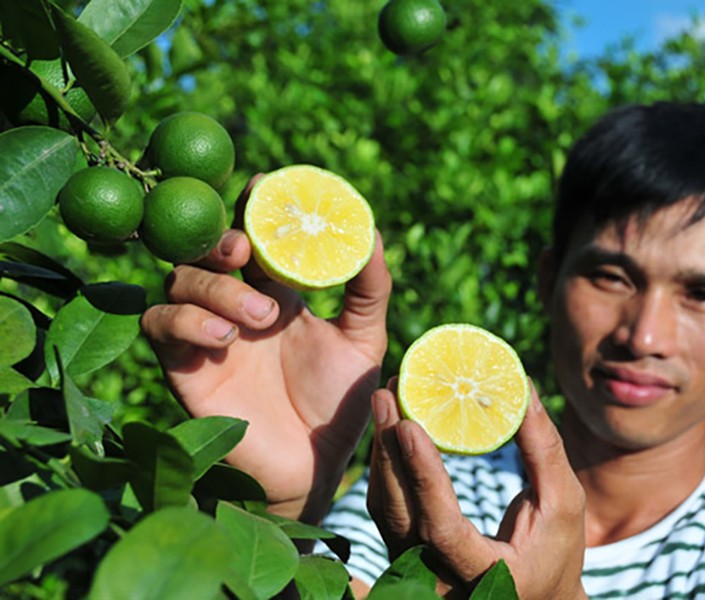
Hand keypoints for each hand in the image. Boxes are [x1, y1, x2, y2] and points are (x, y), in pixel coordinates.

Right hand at [140, 176, 391, 522]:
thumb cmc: (338, 405)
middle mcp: (237, 302)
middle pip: (208, 247)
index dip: (253, 206)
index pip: (254, 232)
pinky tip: (223, 338)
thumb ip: (370, 289)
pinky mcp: (183, 366)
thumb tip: (373, 233)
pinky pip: (160, 324)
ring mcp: (207, 333)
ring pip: (180, 279)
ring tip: (258, 318)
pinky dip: (184, 320)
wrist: (314, 466)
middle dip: (221, 241)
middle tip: (246, 252)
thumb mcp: (363, 341)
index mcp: (278, 289)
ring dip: (215, 288)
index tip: (264, 187)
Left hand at [367, 381, 587, 598]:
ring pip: (385, 509)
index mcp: (486, 574)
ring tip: (384, 399)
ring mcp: (417, 573)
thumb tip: (522, 388)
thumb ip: (542, 449)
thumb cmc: (556, 551)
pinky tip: (389, 427)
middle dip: (389, 450)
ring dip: (382, 452)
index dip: (423, 478)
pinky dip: (386, 466)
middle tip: (386, 394)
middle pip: (400, 514)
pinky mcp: (405, 556)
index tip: (409, 426)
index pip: (442, 528)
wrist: (536, 597)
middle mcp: (441, 581)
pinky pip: (387, 508)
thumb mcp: (562, 503)